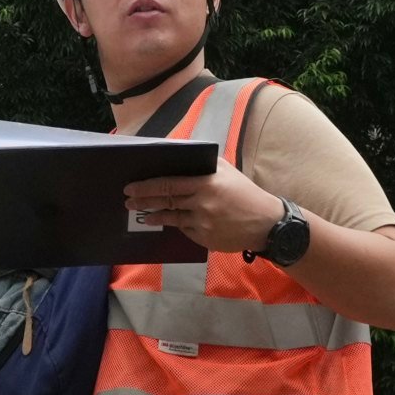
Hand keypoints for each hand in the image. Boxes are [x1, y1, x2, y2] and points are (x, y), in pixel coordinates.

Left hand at [116, 162, 285, 256]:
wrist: (266, 224)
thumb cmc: (245, 193)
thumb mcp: (227, 171)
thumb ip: (203, 163)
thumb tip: (177, 154)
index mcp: (206, 184)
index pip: (169, 184)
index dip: (147, 186)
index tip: (131, 186)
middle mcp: (202, 204)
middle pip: (165, 202)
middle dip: (143, 201)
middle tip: (128, 200)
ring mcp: (203, 224)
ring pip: (172, 218)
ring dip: (154, 215)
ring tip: (142, 213)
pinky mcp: (205, 239)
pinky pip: (185, 230)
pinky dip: (176, 224)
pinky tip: (166, 220)